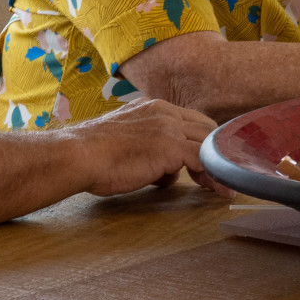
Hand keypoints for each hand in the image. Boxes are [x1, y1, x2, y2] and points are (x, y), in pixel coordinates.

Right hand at [65, 96, 225, 196]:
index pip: (192, 121)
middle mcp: (165, 112)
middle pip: (207, 130)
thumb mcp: (128, 144)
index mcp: (154, 108)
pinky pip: (206, 161)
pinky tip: (220, 191)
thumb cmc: (94, 155)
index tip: (205, 164)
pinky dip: (216, 177)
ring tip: (220, 189)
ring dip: (217, 168)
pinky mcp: (171, 146)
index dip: (202, 143)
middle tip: (214, 178)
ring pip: (209, 144)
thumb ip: (151, 150)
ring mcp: (169, 127)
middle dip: (215, 154)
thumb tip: (165, 171)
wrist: (79, 155)